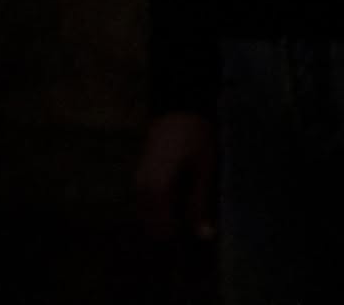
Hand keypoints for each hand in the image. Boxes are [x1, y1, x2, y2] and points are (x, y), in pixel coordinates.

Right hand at [134, 110, 218, 242]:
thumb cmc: (196, 137)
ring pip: (144, 208)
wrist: (179, 106)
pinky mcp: (141, 170)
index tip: (190, 236)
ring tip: (182, 214)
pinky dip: (157, 205)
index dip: (174, 233)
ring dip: (161, 216)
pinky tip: (174, 201)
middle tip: (188, 226)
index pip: (160, 222)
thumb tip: (203, 235)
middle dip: (166, 227)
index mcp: (158, 182)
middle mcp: (142, 181)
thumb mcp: (204, 171)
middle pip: (149, 218)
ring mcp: (139, 174)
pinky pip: (144, 197)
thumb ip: (200, 203)